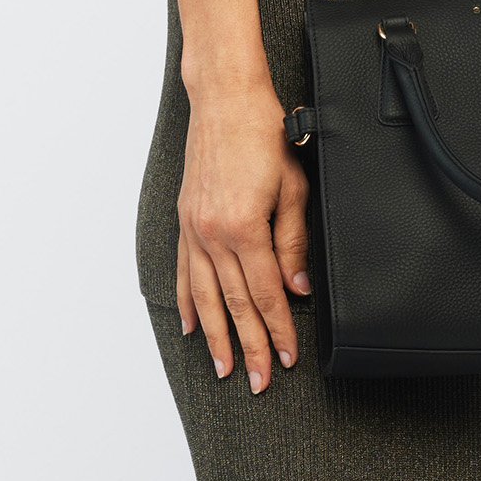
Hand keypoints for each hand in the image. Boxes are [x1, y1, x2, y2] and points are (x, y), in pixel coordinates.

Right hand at [176, 84, 310, 391]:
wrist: (224, 98)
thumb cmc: (262, 133)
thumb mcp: (292, 186)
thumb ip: (293, 241)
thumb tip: (296, 287)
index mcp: (243, 227)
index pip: (265, 292)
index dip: (278, 328)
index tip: (286, 358)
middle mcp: (212, 234)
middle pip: (233, 303)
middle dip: (249, 345)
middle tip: (258, 381)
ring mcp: (193, 228)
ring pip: (204, 296)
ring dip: (216, 336)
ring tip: (225, 367)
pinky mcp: (185, 219)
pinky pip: (183, 270)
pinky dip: (186, 302)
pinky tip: (192, 325)